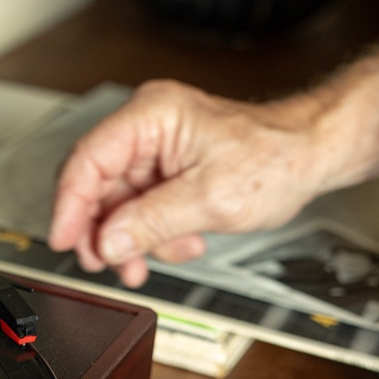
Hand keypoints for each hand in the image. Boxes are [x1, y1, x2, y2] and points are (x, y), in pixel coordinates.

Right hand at [47, 80, 331, 286]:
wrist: (313, 155)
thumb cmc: (277, 157)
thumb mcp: (211, 199)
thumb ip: (152, 222)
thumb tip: (108, 243)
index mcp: (151, 115)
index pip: (87, 161)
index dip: (68, 205)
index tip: (65, 240)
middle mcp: (146, 126)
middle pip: (94, 184)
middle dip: (102, 230)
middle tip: (107, 263)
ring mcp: (154, 148)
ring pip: (115, 203)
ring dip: (130, 239)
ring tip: (149, 261)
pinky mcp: (164, 169)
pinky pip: (138, 207)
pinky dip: (151, 233)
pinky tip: (178, 243)